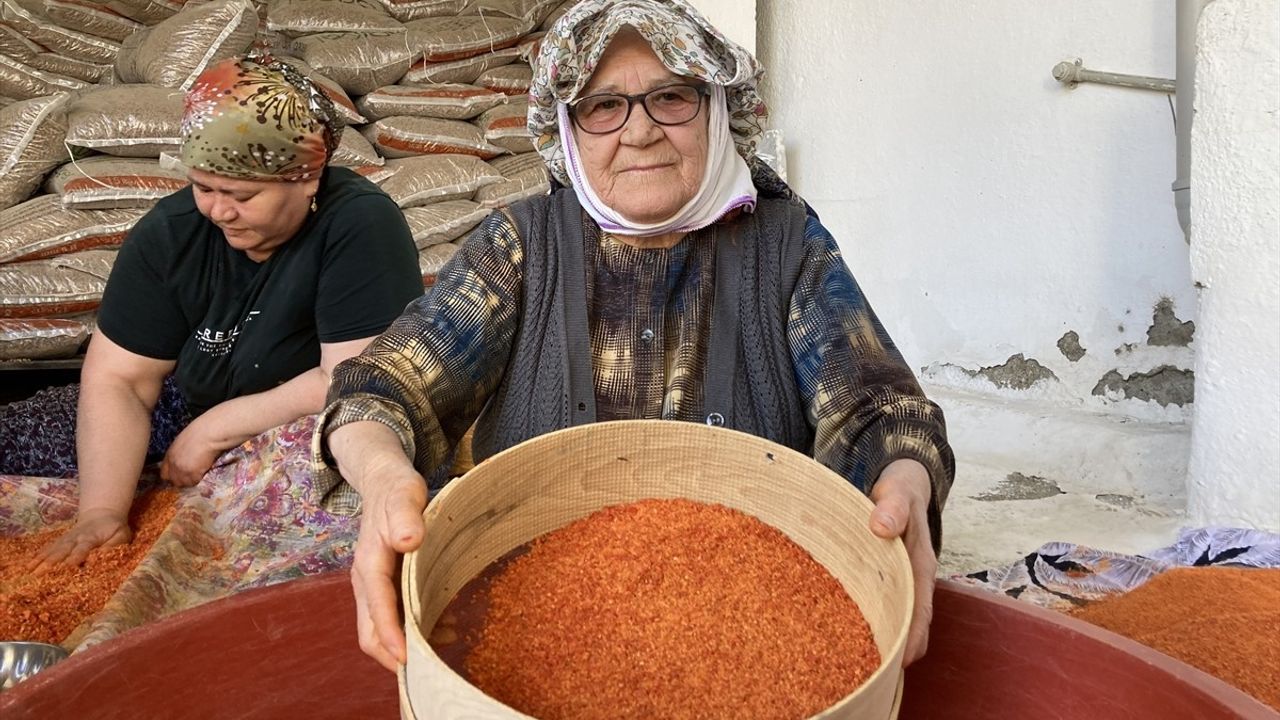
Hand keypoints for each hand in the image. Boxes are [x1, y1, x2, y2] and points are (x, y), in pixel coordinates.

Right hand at [30, 508, 131, 572]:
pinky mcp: (60, 541)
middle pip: (62, 550)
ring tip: (29, 573)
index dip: (76, 556)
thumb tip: (103, 556)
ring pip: (52, 550)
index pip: (82, 548)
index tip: (68, 566)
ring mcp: (65, 539)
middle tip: (39, 575)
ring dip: (40, 561)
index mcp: (91, 538)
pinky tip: (28, 566)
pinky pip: (47, 549)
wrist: (102, 514)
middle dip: (50, 562)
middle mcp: (75, 538)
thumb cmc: (114, 529)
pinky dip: (38, 557)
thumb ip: (114, 545)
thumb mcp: (121, 535)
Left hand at [160, 417, 225, 486]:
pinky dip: (200, 478)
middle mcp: (173, 465)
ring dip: (192, 480)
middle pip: (174, 481)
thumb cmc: (200, 432)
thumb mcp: (182, 442)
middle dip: (182, 480)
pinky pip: (195, 482)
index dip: (173, 476)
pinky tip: (205, 470)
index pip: (164, 474)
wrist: (209, 433)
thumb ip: (178, 454)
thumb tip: (183, 461)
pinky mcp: (192, 474)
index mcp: (169, 455)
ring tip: (200, 472)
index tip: (181, 474)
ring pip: (185, 483)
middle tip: (192, 475)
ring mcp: (182, 470)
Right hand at [351, 470, 428, 671]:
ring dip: (401, 645)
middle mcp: (365, 580)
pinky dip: (406, 630)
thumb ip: (407, 517)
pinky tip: (436, 628)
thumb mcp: (405, 496)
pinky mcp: (381, 585)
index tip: (407, 658)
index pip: (377, 607)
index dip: (390, 635)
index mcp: (369, 563)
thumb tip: (409, 540)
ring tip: (437, 651)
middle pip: (368, 630)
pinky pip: (388, 616)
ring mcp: (371, 585)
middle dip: (392, 654)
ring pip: (377, 627)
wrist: (383, 482)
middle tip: (425, 668)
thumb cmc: (396, 490)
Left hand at [869, 458, 936, 666]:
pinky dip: (867, 616)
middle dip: (892, 646)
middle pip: (907, 621)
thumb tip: (882, 527)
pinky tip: (842, 626)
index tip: (898, 661)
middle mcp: (912, 578)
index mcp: (921, 565)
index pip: (920, 610)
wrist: (901, 481)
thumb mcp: (898, 492)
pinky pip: (877, 601)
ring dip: (879, 633)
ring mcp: (898, 578)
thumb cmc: (901, 489)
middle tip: (867, 669)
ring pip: (892, 614)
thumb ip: (893, 508)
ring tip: (851, 657)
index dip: (911, 637)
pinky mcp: (881, 575)